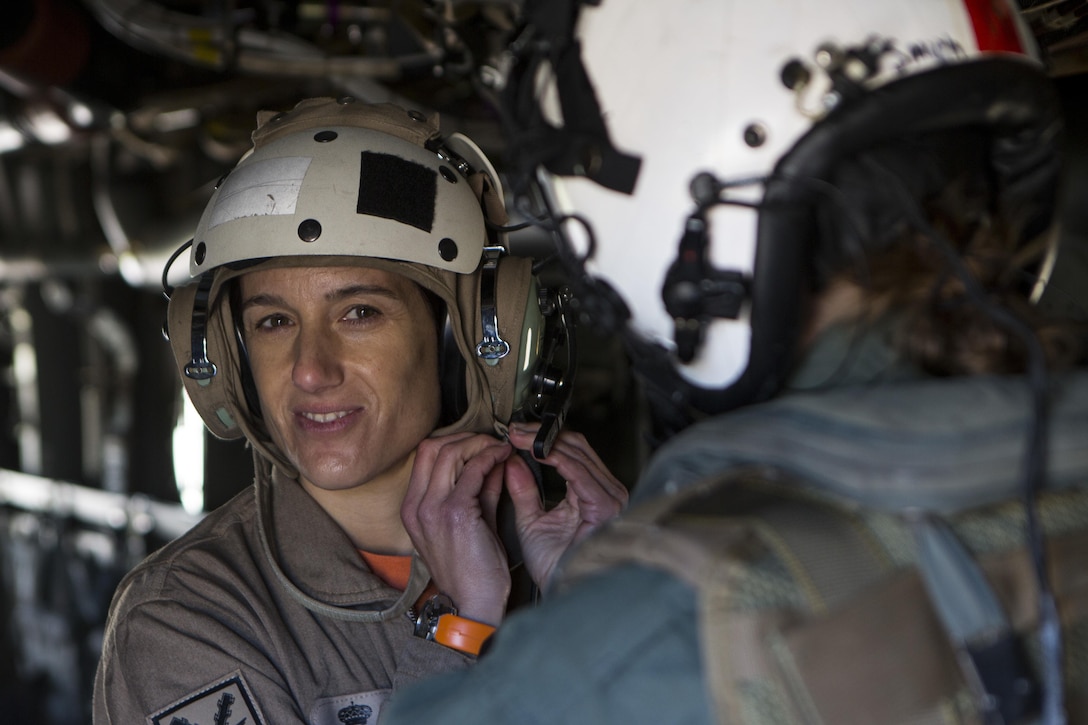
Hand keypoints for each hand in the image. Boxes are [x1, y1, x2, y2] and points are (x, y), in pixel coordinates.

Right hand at [401, 432, 513, 625]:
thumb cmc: (474, 570)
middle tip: (490, 441)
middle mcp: (417, 505)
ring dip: (479, 444)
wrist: (474, 604)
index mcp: (413, 508)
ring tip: (499, 447)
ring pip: (450, 452)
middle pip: (432, 447)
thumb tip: (493, 460)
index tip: (478, 443)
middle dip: (465, 437)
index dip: (453, 441)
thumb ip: (479, 489)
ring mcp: (432, 508)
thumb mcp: (472, 521)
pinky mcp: (455, 513)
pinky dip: (489, 457)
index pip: (424, 455)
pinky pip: (472, 471)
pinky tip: (504, 457)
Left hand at [505, 422, 627, 587]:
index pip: (571, 452)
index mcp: (593, 494)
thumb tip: (511, 461)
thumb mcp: (531, 519)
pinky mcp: (604, 505)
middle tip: (513, 431)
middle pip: (576, 446)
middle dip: (541, 435)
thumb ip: (524, 490)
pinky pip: (578, 470)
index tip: (514, 435)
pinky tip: (534, 451)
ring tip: (517, 437)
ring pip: (577, 452)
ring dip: (543, 441)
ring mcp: (610, 497)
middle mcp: (607, 492)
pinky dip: (554, 457)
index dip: (541, 439)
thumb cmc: (553, 565)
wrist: (561, 592)